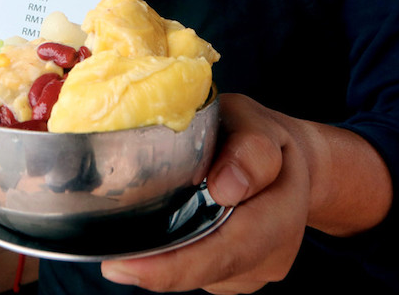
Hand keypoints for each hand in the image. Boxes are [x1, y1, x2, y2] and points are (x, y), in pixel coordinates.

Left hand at [100, 94, 391, 293]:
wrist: (285, 160)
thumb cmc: (262, 136)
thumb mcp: (259, 124)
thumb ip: (250, 149)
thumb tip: (225, 187)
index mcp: (282, 210)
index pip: (232, 248)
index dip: (179, 264)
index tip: (128, 265)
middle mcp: (274, 251)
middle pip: (212, 270)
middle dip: (160, 272)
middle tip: (112, 265)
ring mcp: (256, 269)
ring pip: (202, 274)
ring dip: (166, 260)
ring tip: (137, 240)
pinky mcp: (235, 275)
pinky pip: (200, 271)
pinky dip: (175, 257)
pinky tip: (161, 235)